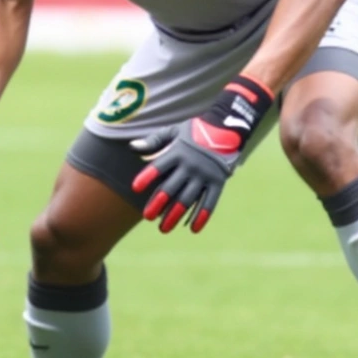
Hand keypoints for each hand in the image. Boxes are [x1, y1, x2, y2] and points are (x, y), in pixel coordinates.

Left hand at [130, 74, 273, 233]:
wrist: (226, 129)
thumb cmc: (193, 131)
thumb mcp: (173, 131)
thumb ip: (153, 141)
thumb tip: (131, 147)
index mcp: (177, 151)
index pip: (159, 166)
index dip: (147, 177)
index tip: (135, 188)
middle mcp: (190, 165)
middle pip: (172, 187)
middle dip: (158, 204)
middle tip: (147, 217)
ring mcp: (205, 175)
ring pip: (188, 199)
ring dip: (175, 215)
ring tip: (163, 228)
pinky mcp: (218, 182)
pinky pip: (210, 202)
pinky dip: (202, 216)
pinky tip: (193, 229)